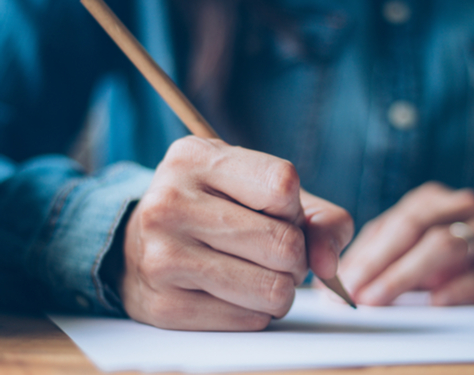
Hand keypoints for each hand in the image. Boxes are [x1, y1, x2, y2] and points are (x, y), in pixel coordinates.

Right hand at [118, 137, 351, 329]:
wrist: (141, 244)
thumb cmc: (220, 211)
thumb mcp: (265, 192)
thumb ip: (321, 219)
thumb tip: (328, 264)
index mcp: (196, 158)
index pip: (283, 184)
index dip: (294, 207)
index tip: (277, 212)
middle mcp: (169, 202)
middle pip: (283, 243)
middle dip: (296, 255)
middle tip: (276, 252)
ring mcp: (161, 256)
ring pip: (272, 289)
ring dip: (281, 288)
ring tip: (260, 273)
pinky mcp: (163, 306)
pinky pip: (250, 320)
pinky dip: (256, 311)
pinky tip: (233, 292)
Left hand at [337, 182, 473, 305]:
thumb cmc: (467, 250)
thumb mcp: (425, 248)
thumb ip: (388, 259)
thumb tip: (339, 286)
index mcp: (432, 201)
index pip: (389, 224)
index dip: (361, 254)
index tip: (335, 283)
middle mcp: (461, 206)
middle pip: (413, 226)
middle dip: (378, 262)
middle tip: (354, 292)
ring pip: (445, 243)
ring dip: (407, 273)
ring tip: (381, 297)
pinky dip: (459, 286)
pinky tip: (437, 302)